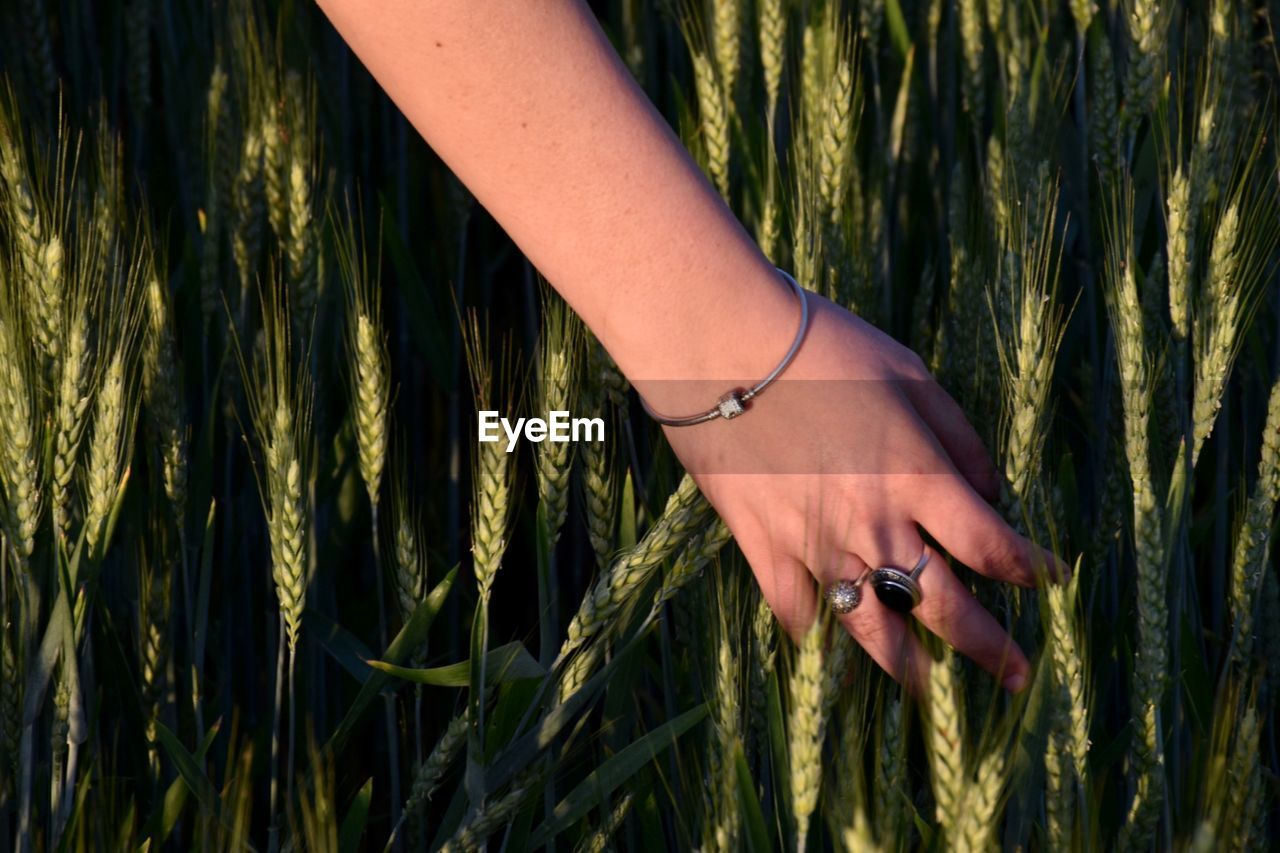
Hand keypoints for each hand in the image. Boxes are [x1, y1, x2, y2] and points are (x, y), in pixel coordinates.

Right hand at [643, 292, 1065, 691]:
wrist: (720, 346)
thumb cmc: (819, 348)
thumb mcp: (908, 372)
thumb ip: (957, 436)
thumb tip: (990, 489)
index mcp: (917, 476)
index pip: (991, 545)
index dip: (1029, 570)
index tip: (1049, 581)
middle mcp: (874, 523)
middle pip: (944, 605)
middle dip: (988, 646)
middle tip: (1014, 675)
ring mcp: (815, 543)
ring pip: (872, 628)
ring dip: (909, 668)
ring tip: (933, 696)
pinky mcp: (763, 547)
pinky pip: (796, 613)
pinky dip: (817, 638)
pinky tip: (832, 654)